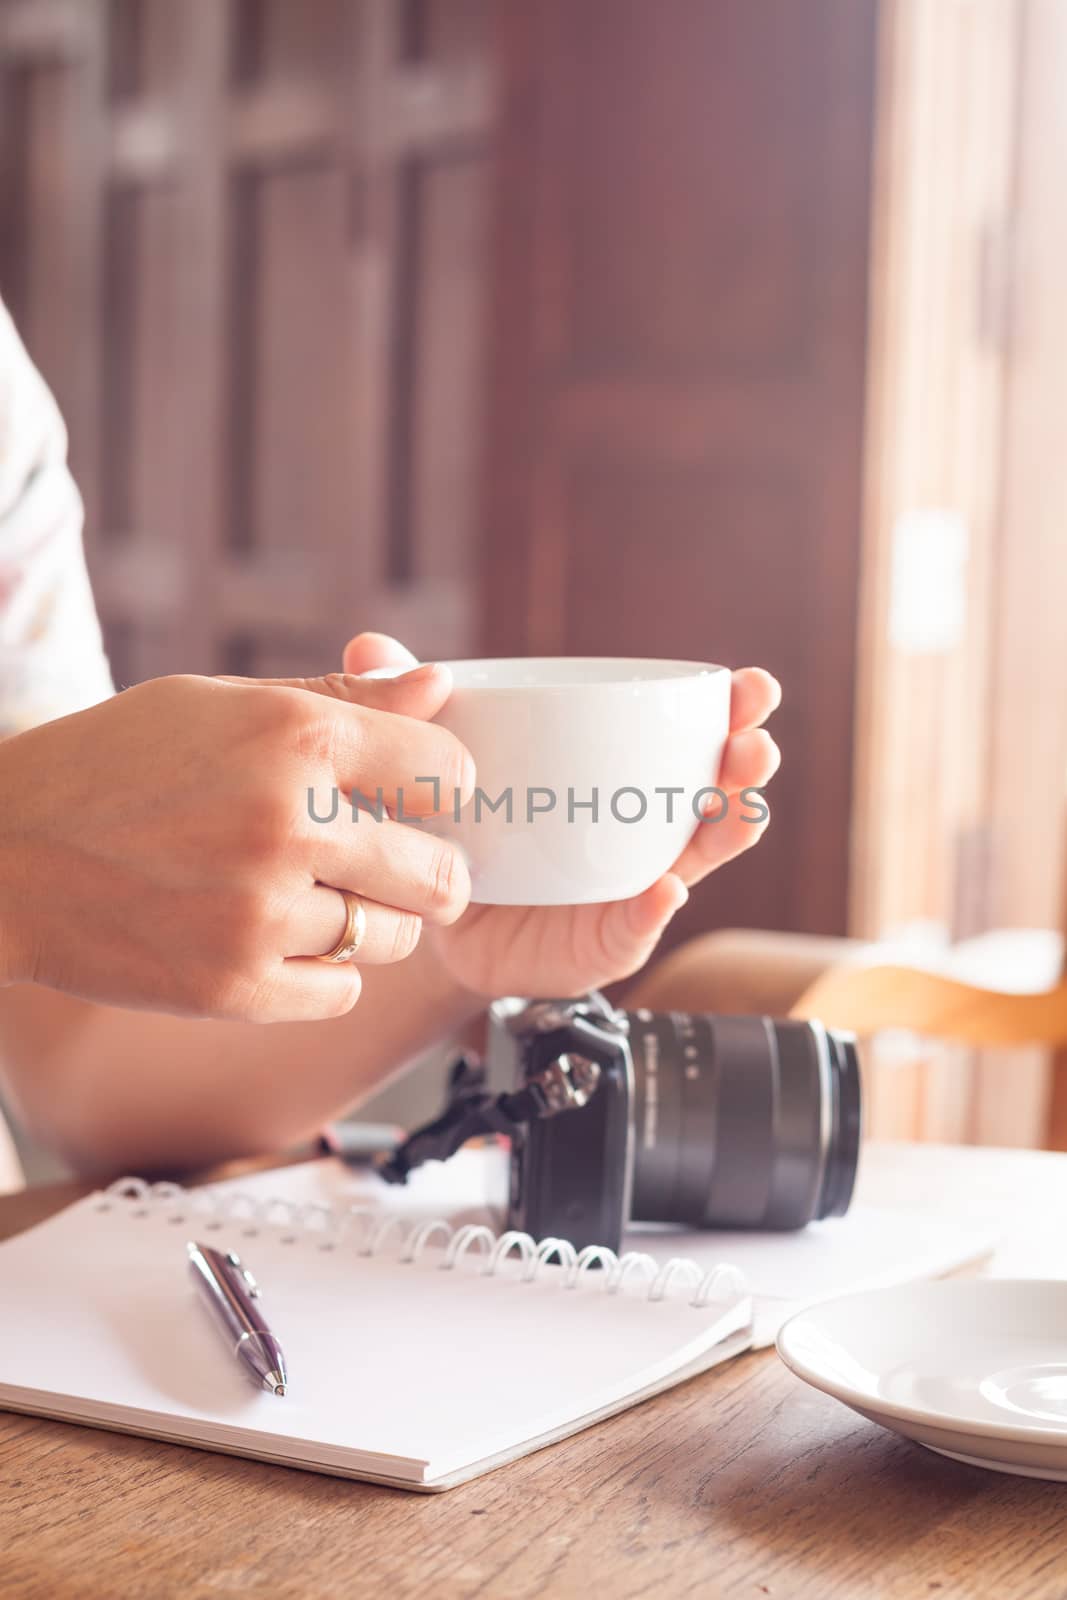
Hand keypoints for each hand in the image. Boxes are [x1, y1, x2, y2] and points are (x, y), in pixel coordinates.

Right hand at [0, 668, 474, 1019]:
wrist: (0, 855)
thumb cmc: (113, 764)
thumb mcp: (218, 706)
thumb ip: (340, 700)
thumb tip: (440, 687)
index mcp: (293, 737)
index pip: (447, 770)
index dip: (443, 784)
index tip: (421, 794)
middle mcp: (288, 825)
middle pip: (442, 872)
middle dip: (429, 868)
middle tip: (393, 861)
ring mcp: (261, 914)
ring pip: (395, 937)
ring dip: (372, 920)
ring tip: (314, 895)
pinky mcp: (235, 988)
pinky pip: (340, 990)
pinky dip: (323, 971)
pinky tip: (276, 936)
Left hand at [342, 634, 780, 997]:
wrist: (436, 924)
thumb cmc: (458, 832)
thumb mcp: (434, 764)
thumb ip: (404, 705)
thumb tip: (366, 643)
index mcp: (617, 774)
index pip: (688, 734)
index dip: (728, 710)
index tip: (750, 684)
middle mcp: (638, 827)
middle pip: (712, 791)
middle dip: (744, 763)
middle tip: (756, 741)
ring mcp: (630, 884)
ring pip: (697, 857)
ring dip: (727, 829)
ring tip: (741, 808)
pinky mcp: (604, 938)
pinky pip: (637, 926)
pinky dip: (653, 908)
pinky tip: (663, 890)